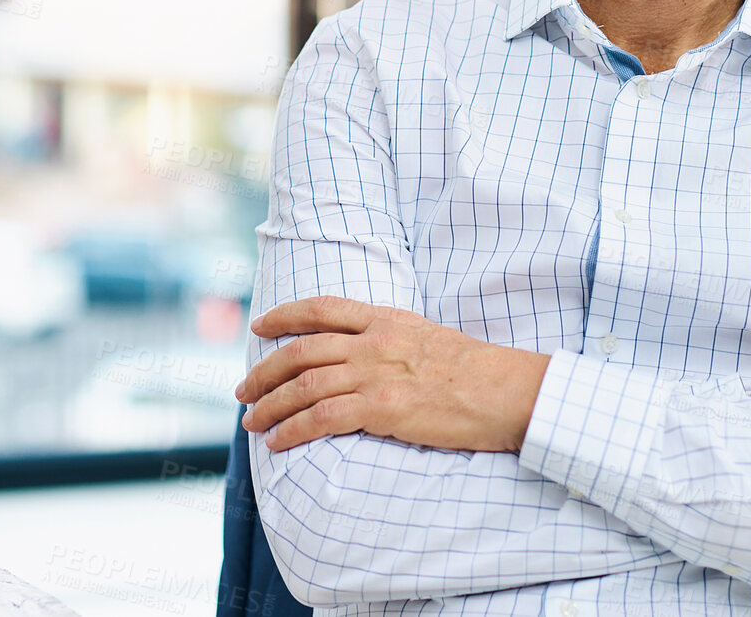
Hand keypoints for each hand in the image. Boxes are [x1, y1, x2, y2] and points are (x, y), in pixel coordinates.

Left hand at [235, 295, 549, 452]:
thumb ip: (393, 339)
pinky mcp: (382, 408)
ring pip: (304, 386)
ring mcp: (376, 373)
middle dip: (265, 371)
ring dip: (270, 405)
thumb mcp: (429, 336)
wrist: (508, 390)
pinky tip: (277, 442)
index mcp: (386, 319)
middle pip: (301, 351)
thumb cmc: (477, 371)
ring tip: (252, 421)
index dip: (284, 317)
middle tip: (243, 389)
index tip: (260, 326)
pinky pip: (322, 418)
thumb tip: (366, 354)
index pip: (322, 310)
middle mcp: (374, 341)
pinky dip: (292, 430)